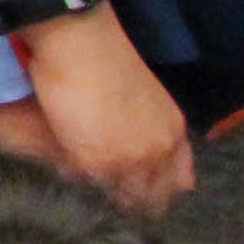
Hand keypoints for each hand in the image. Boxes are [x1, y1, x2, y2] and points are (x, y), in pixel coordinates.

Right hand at [0, 14, 193, 212]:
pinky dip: (77, 183)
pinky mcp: (96, 163)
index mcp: (173, 131)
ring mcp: (131, 160)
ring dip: (104, 196)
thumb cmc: (106, 57)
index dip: (159, 191)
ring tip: (85, 189)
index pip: (179, 181)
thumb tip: (126, 147)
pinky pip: (89, 187)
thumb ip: (143, 127)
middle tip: (109, 197)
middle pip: (154, 199)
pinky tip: (64, 172)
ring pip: (123, 199)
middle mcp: (160, 151)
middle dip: (133, 202)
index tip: (139, 191)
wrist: (82, 41)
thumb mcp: (141, 97)